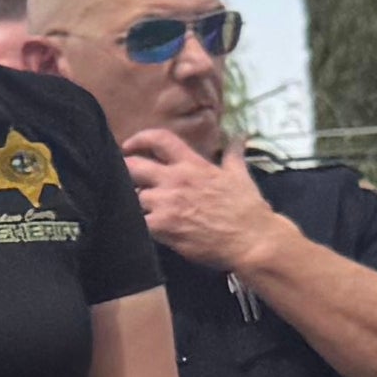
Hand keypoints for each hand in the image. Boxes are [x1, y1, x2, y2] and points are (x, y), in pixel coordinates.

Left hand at [119, 125, 287, 274]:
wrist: (250, 240)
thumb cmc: (246, 207)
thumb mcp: (240, 174)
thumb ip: (233, 154)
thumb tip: (239, 136)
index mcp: (193, 164)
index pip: (160, 139)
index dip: (140, 139)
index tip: (129, 146)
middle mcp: (175, 179)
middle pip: (134, 166)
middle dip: (126, 171)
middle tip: (127, 179)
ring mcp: (166, 203)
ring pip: (134, 196)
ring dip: (136, 202)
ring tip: (145, 209)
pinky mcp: (162, 226)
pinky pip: (138, 221)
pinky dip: (138, 223)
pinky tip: (147, 227)